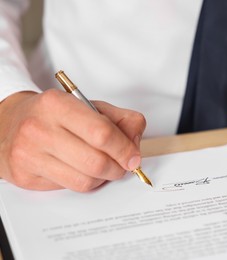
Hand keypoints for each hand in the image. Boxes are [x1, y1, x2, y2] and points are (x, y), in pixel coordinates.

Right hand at [0, 90, 145, 191]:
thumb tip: (135, 145)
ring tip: (104, 168)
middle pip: (96, 161)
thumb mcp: (89, 106)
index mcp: (57, 105)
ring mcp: (29, 154)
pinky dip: (86, 183)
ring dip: (103, 178)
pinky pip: (69, 188)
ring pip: (84, 181)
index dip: (125, 149)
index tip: (133, 157)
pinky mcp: (25, 176)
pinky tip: (83, 171)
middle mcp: (39, 128)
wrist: (9, 123)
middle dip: (117, 168)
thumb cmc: (55, 116)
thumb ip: (121, 119)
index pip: (102, 133)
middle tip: (122, 166)